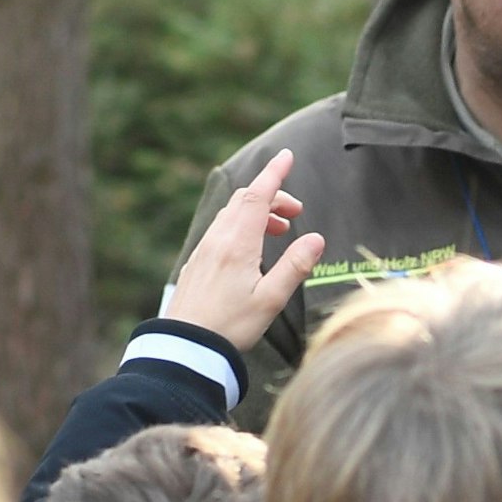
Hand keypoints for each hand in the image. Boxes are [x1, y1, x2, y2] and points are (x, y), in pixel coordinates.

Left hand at [168, 149, 325, 351]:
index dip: (274, 173)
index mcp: (238, 244)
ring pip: (231, 214)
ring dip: (257, 212)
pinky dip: (240, 225)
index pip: (259, 196)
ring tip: (278, 231)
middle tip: (296, 211)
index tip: (287, 155)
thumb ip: (295, 266)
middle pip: (245, 200)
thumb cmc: (230, 326)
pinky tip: (250, 249)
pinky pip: (220, 230)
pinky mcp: (196, 263)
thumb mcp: (271, 300)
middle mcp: (218, 240)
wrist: (185, 346)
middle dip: (272, 195)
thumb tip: (316, 238)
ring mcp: (204, 250)